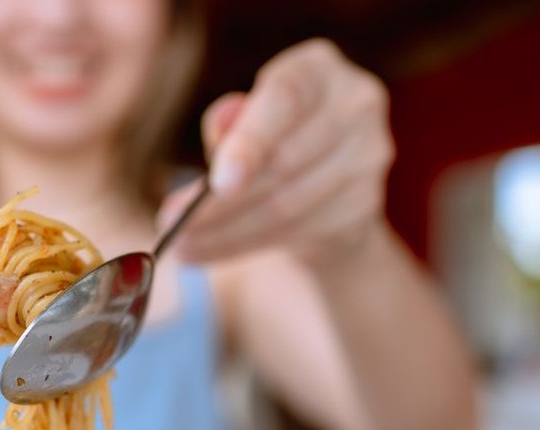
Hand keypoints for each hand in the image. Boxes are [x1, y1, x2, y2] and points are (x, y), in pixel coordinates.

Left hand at [161, 39, 394, 265]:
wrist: (326, 188)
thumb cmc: (272, 140)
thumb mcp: (244, 122)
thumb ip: (229, 123)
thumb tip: (222, 125)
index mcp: (319, 68)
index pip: (285, 99)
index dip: (250, 142)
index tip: (215, 183)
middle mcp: (355, 104)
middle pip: (284, 162)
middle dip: (220, 202)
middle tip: (171, 224)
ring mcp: (369, 157)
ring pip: (288, 206)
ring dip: (227, 232)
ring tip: (182, 245)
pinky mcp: (366, 205)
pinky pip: (299, 233)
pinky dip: (244, 246)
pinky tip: (209, 252)